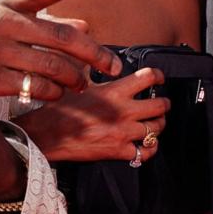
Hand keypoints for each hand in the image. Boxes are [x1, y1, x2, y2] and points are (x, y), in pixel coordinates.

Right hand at [0, 0, 121, 102]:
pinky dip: (52, 91)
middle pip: (57, 36)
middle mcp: (1, 23)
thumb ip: (46, 19)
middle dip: (92, 52)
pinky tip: (58, 92)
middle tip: (112, 65)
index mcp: (6, 3)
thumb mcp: (7, 16)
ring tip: (82, 82)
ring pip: (49, 64)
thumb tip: (86, 25)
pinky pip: (31, 86)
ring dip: (73, 76)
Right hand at [15, 67, 169, 162]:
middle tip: (163, 102)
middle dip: (164, 103)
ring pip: (156, 128)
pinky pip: (146, 152)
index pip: (147, 77)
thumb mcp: (77, 82)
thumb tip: (98, 61)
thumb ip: (93, 71)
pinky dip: (150, 148)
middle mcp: (122, 111)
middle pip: (160, 105)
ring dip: (158, 124)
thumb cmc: (59, 109)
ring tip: (155, 122)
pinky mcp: (119, 151)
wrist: (47, 134)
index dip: (158, 76)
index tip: (159, 78)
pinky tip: (147, 144)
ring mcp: (123, 132)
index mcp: (113, 91)